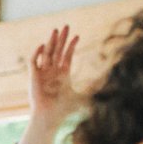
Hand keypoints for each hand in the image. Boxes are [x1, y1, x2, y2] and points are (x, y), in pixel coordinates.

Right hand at [23, 24, 81, 143]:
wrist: (49, 117)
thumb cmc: (63, 110)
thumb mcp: (81, 99)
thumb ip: (92, 94)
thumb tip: (109, 97)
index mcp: (63, 74)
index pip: (67, 56)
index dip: (71, 46)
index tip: (78, 36)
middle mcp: (52, 72)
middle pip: (57, 51)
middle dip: (61, 39)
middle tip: (66, 26)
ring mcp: (42, 74)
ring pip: (46, 53)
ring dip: (51, 42)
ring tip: (55, 30)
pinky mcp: (34, 77)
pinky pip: (33, 62)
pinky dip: (36, 53)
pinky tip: (42, 46)